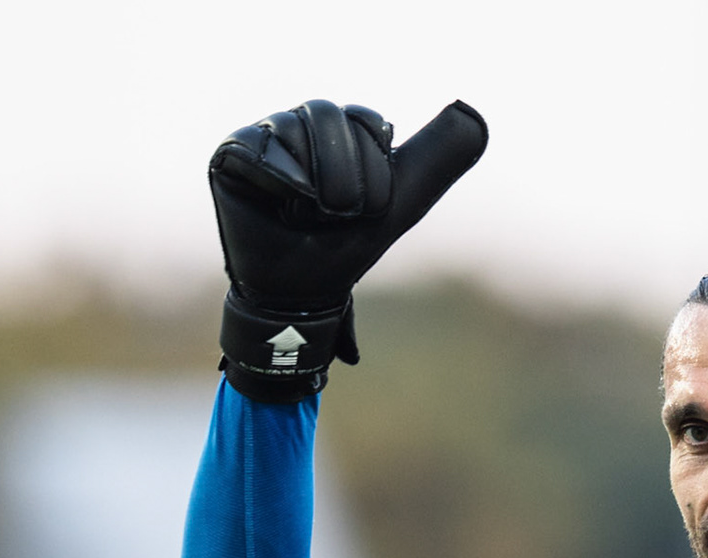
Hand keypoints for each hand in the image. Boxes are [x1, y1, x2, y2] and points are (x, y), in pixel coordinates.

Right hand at [209, 99, 486, 400]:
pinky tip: (278, 206)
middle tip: (338, 215)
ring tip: (305, 215)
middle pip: (329, 116)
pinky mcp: (232, 154)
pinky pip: (261, 149)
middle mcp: (300, 124)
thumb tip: (475, 114)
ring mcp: (264, 137)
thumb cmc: (347, 247)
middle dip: (348, 178)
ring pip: (296, 130)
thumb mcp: (404, 199)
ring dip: (314, 186)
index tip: (366, 208)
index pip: (366, 120)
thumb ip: (439, 157)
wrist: (303, 294)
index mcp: (340, 129)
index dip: (376, 170)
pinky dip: (281, 183)